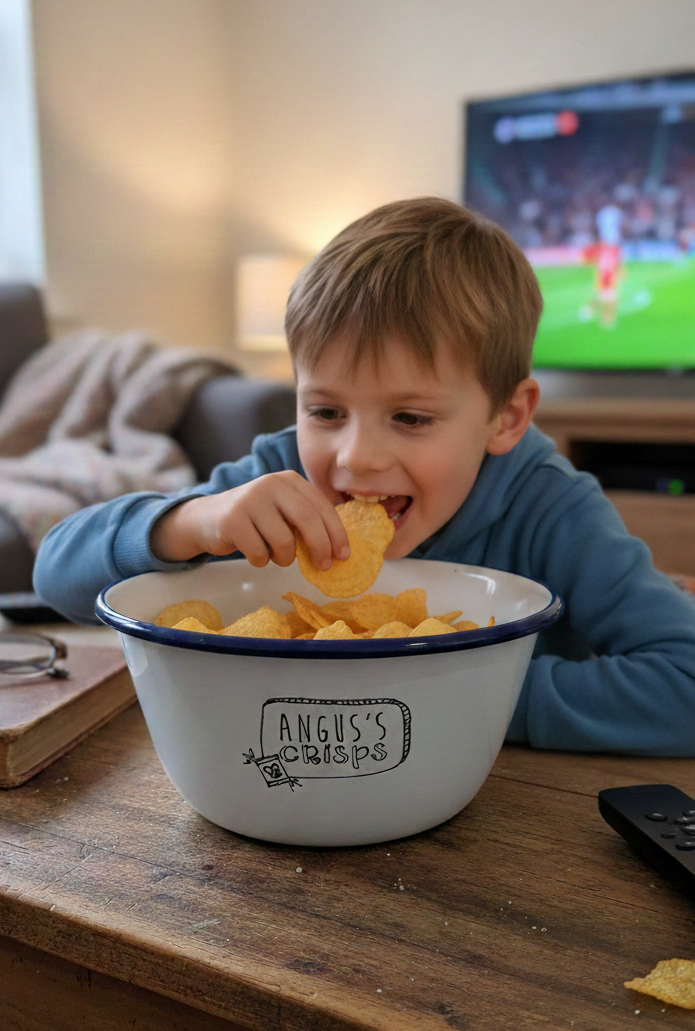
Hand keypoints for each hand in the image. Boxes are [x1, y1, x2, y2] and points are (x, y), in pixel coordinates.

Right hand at [150, 471, 349, 569]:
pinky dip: (261, 561)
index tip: (343, 555)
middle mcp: (271, 484)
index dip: (336, 533)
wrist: (207, 518)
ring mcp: (250, 500)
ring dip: (284, 559)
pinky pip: (260, 553)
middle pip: (308, 521)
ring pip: (284, 542)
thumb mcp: (283, 511)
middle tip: (323, 566)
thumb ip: (307, 521)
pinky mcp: (233, 519)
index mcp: (290, 480)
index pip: (322, 507)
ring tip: (275, 556)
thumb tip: (339, 550)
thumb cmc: (255, 519)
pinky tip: (253, 552)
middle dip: (320, 548)